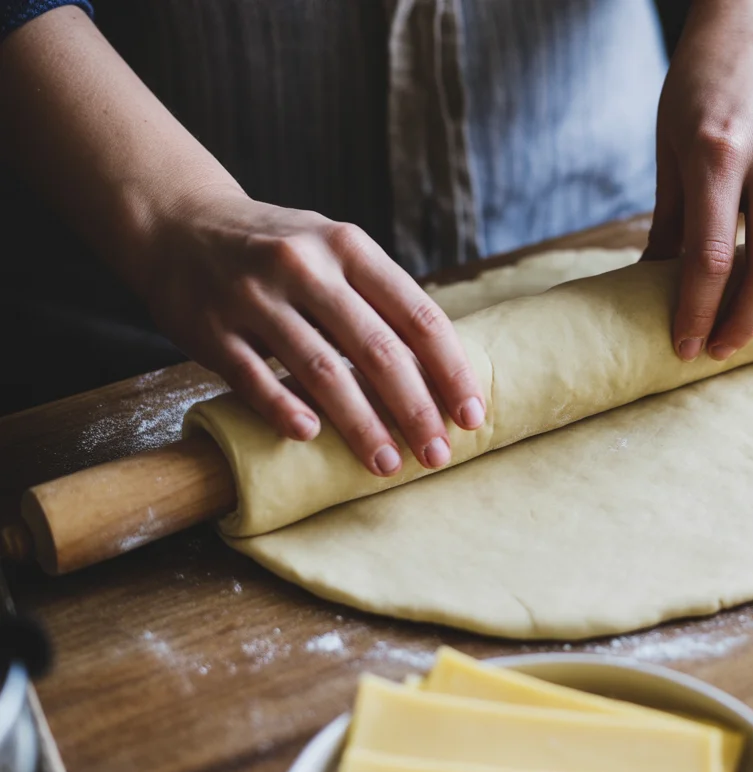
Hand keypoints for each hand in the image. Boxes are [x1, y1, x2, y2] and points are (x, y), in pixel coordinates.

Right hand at [138, 185, 484, 476]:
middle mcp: (307, 266)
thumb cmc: (278, 251)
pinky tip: (310, 436)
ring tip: (385, 464)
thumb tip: (441, 374)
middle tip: (437, 455)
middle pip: (377, 349)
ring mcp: (255, 296)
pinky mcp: (210, 326)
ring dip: (360, 424)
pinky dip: (283, 408)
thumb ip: (380, 300)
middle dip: (414, 409)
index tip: (471, 417)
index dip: (450, 371)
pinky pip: (252, 376)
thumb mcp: (333, 251)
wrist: (177, 222)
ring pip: (320, 369)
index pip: (418, 316)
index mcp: (350, 248)